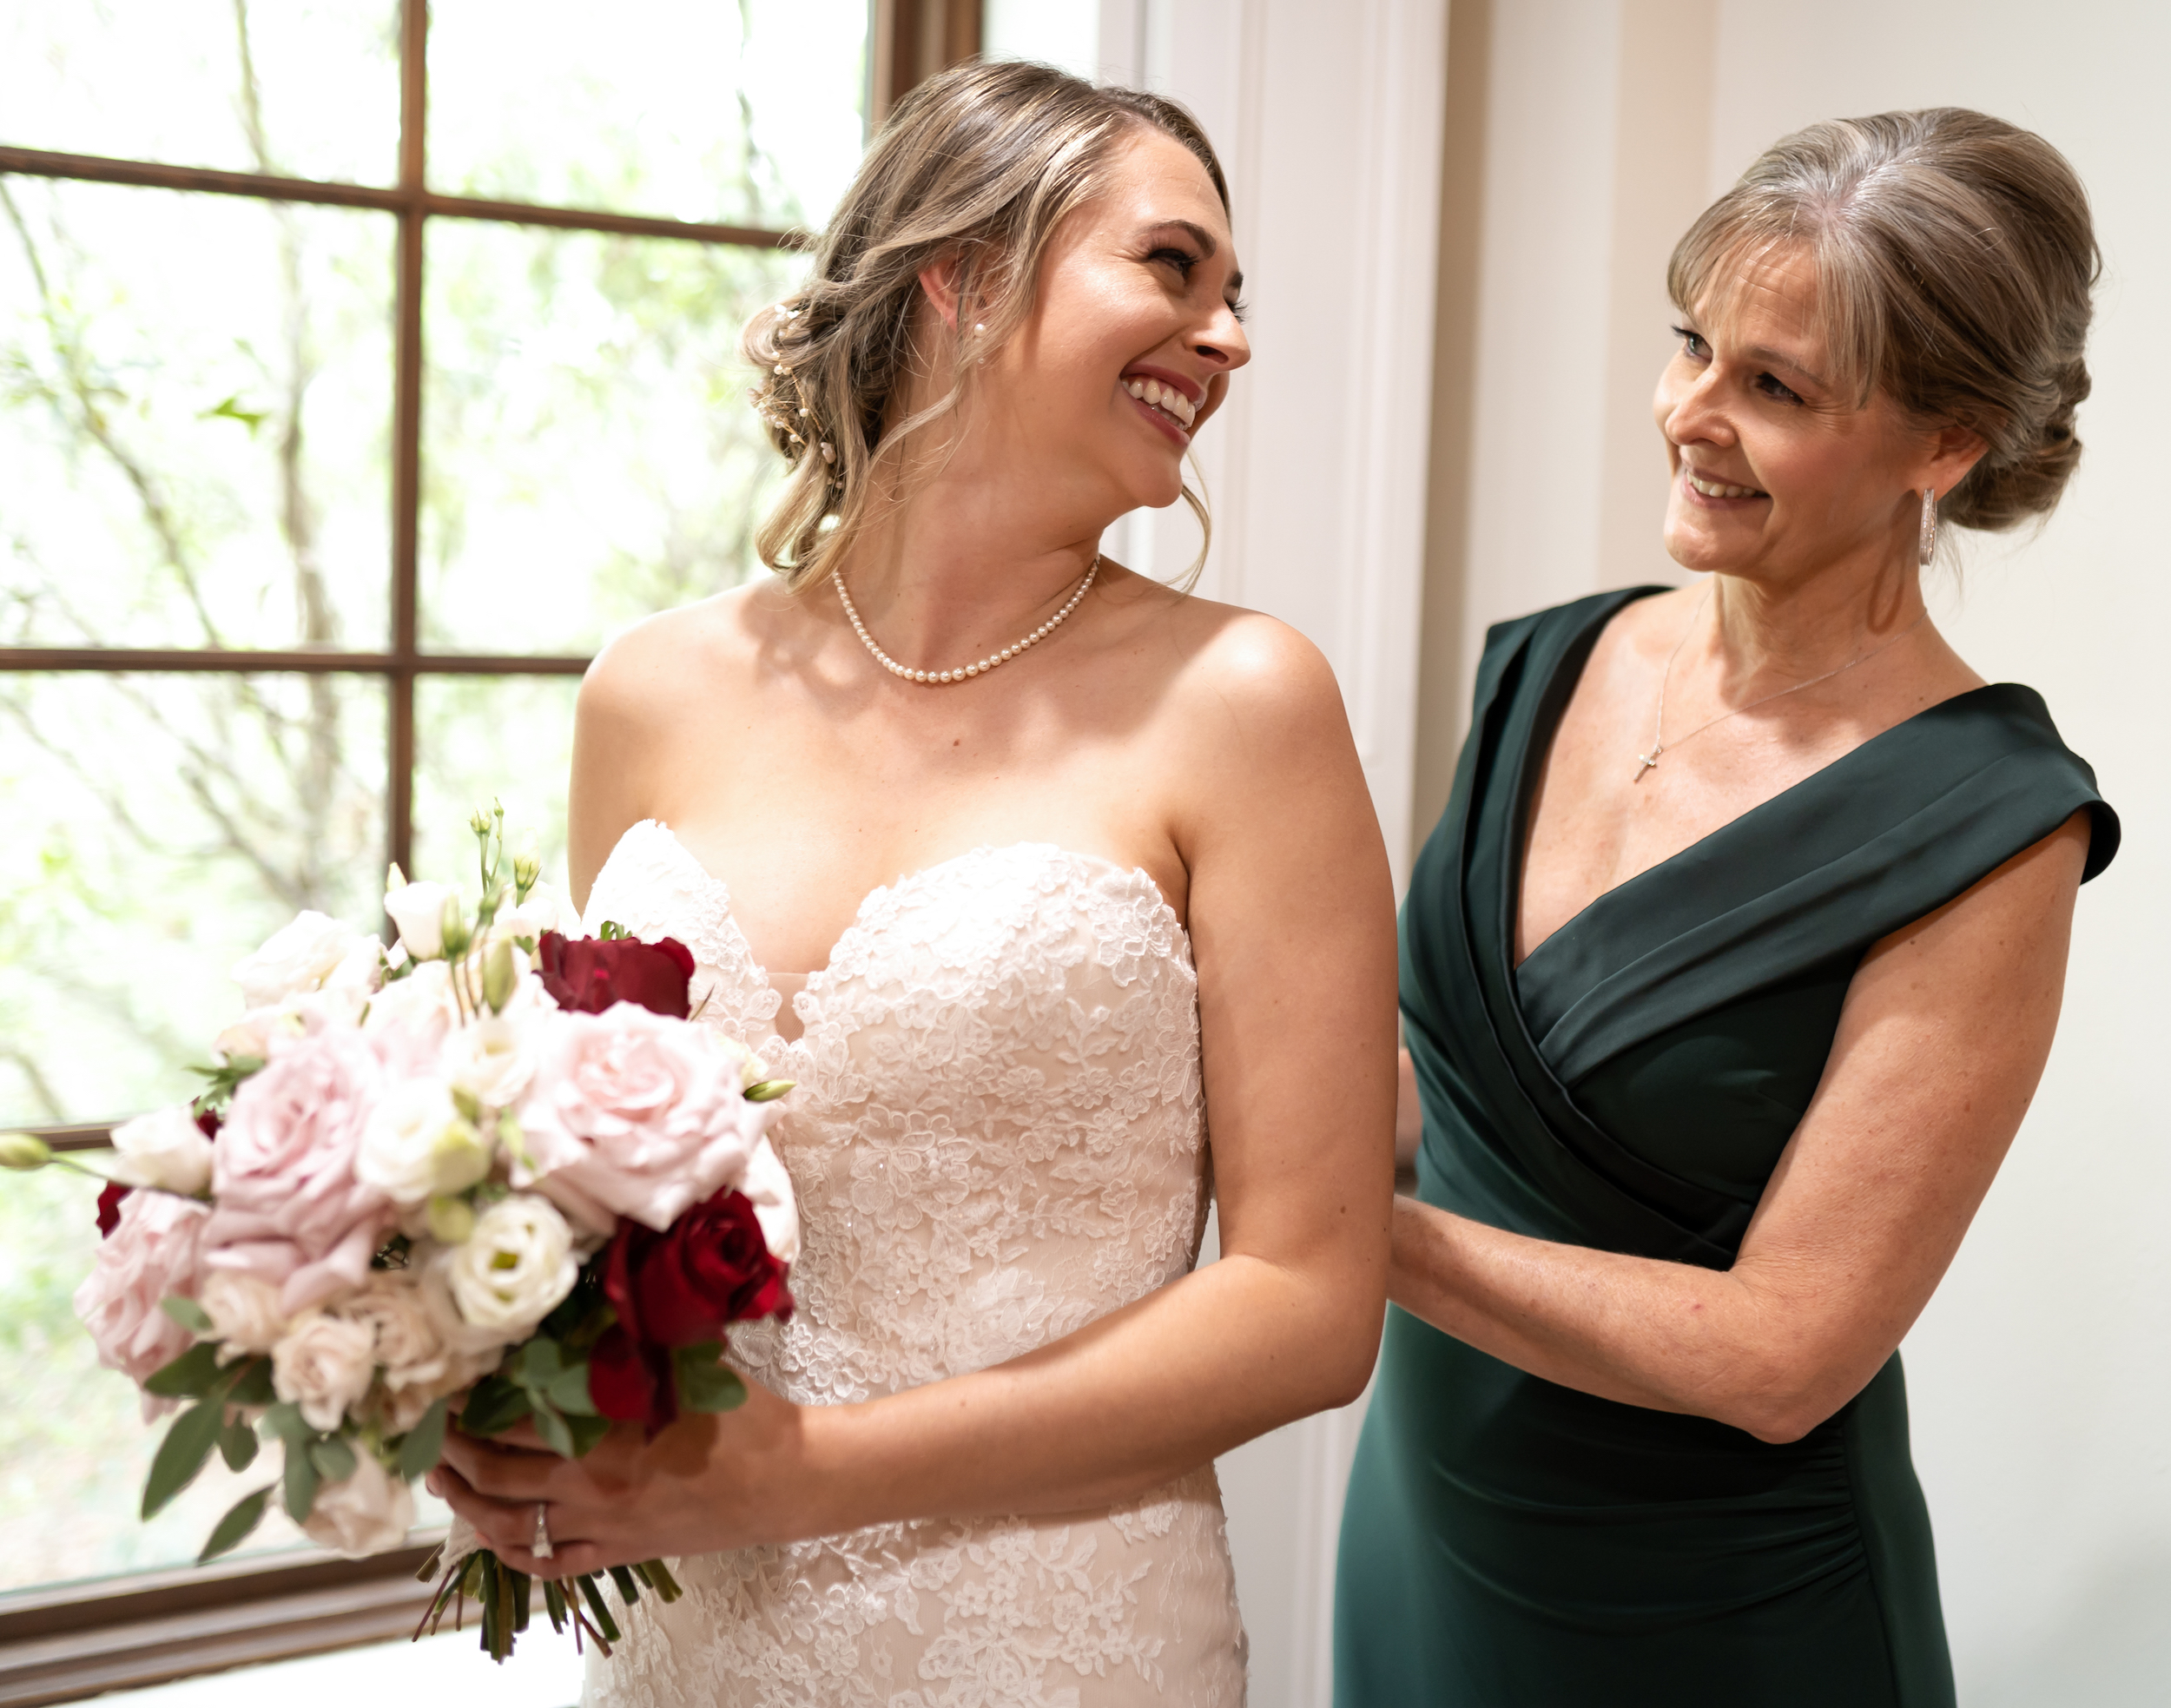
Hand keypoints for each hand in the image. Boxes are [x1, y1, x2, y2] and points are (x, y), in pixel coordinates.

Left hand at [429, 1375, 813, 1576]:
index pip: (514, 1421)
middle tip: (430, 1428)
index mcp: (604, 1435)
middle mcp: (590, 1487)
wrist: (788, 1481)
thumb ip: (634, 1338)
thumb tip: (590, 1296)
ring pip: (510, 1526)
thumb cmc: (743, 1417)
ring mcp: (602, 1527)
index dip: (472, 1405)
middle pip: (495, 1475)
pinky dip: (515, 1555)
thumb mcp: (689, 1362)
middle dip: (454, 1451)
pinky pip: (552, 1565)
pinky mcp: (621, 1552)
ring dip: (467, 1504)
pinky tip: (496, 1537)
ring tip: (444, 1480)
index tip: (448, 1384)